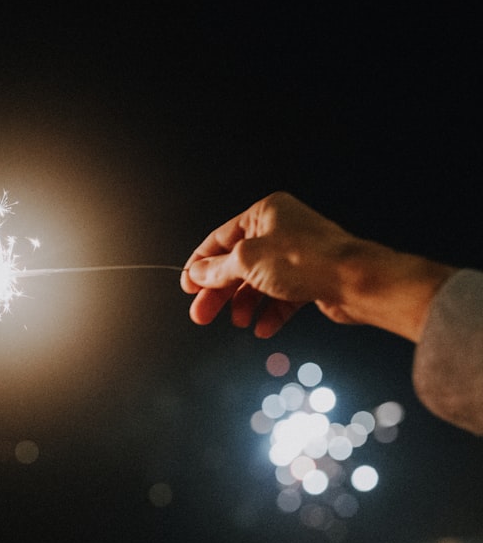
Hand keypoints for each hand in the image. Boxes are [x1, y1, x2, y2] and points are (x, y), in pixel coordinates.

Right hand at [181, 192, 453, 340]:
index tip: (187, 287)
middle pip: (236, 264)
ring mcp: (296, 255)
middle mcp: (280, 230)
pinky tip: (263, 328)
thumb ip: (217, 269)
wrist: (356, 281)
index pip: (220, 239)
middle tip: (202, 315)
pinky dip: (270, 312)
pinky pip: (281, 297)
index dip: (200, 265)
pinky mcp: (310, 278)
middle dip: (219, 292)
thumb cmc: (306, 259)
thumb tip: (196, 273)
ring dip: (244, 304)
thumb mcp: (247, 261)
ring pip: (258, 283)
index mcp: (263, 214)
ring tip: (238, 322)